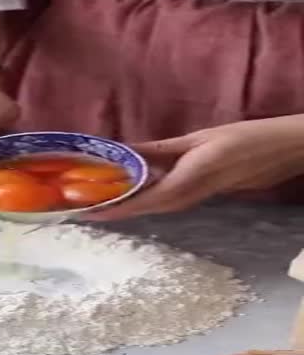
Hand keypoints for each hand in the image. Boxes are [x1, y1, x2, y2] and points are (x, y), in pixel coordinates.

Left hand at [86, 116, 303, 220]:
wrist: (277, 152)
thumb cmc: (240, 142)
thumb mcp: (195, 141)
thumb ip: (158, 149)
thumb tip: (124, 151)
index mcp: (183, 185)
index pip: (139, 203)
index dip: (111, 209)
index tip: (84, 213)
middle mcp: (182, 199)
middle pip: (139, 209)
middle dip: (109, 210)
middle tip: (78, 205)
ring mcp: (188, 200)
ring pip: (147, 207)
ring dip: (121, 205)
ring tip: (93, 199)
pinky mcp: (192, 196)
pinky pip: (158, 201)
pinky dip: (138, 198)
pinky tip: (124, 189)